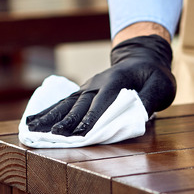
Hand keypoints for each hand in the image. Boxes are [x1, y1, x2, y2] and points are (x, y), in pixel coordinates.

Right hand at [26, 34, 175, 135]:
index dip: (92, 117)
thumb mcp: (161, 86)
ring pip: (68, 103)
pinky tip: (33, 121)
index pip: (103, 101)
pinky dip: (49, 112)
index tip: (80, 132)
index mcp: (117, 80)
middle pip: (80, 104)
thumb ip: (149, 99)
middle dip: (67, 120)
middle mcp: (98, 83)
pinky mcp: (84, 92)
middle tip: (53, 136)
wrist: (143, 58)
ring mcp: (89, 86)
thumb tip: (137, 114)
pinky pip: (65, 102)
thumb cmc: (154, 75)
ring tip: (32, 129)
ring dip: (51, 117)